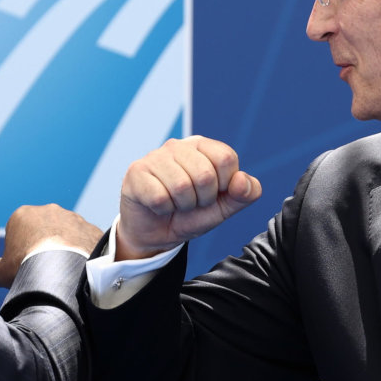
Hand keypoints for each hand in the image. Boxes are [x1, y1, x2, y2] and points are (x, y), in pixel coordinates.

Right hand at [0, 204, 102, 287]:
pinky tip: (80, 268)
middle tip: (45, 268)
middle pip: (44, 228)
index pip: (19, 230)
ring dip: (66, 247)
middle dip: (44, 244)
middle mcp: (49, 210)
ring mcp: (73, 218)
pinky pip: (86, 241)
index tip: (24, 265)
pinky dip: (83, 252)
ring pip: (67, 233)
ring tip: (64, 270)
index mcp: (23, 215)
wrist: (62, 270)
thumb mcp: (0, 273)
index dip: (20, 249)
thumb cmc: (26, 267)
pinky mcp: (91, 229)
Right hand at [115, 136, 260, 260]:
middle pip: (205, 174)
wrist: (157, 234)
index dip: (224, 185)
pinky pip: (159, 197)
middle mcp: (178, 145)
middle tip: (191, 202)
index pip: (226, 158)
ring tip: (175, 204)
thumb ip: (244, 195)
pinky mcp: (136, 171)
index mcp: (203, 146)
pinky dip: (163, 210)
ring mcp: (155, 157)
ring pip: (181, 186)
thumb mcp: (224, 208)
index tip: (212, 193)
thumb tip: (242, 180)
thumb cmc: (190, 214)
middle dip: (202, 199)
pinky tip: (158, 205)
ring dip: (182, 206)